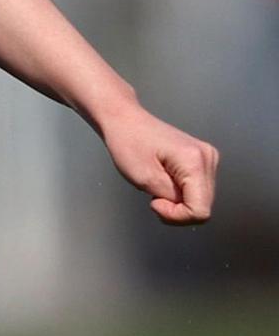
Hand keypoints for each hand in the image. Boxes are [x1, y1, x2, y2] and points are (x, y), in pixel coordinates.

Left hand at [98, 106, 219, 224]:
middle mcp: (208, 158)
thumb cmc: (128, 143)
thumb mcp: (145, 178)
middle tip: (153, 197)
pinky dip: (180, 193)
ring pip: (201, 200)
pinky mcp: (203, 160)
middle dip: (177, 210)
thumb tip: (187, 208)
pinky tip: (165, 181)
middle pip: (203, 206)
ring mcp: (208, 158)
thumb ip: (171, 199)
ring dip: (178, 201)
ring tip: (157, 186)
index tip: (154, 201)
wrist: (125, 120)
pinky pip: (197, 190)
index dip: (176, 215)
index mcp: (196, 162)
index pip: (200, 211)